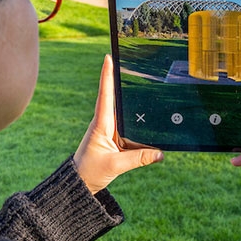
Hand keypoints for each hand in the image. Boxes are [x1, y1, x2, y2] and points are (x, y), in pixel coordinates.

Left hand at [73, 54, 163, 193]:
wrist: (80, 184)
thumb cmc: (91, 171)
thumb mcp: (116, 165)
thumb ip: (138, 159)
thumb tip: (160, 154)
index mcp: (101, 124)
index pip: (105, 95)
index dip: (107, 76)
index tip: (108, 57)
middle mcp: (105, 122)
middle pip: (115, 96)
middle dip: (122, 78)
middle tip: (129, 58)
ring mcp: (110, 129)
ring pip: (125, 111)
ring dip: (132, 99)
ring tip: (145, 81)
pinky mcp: (115, 137)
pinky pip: (129, 125)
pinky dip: (139, 121)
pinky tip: (150, 117)